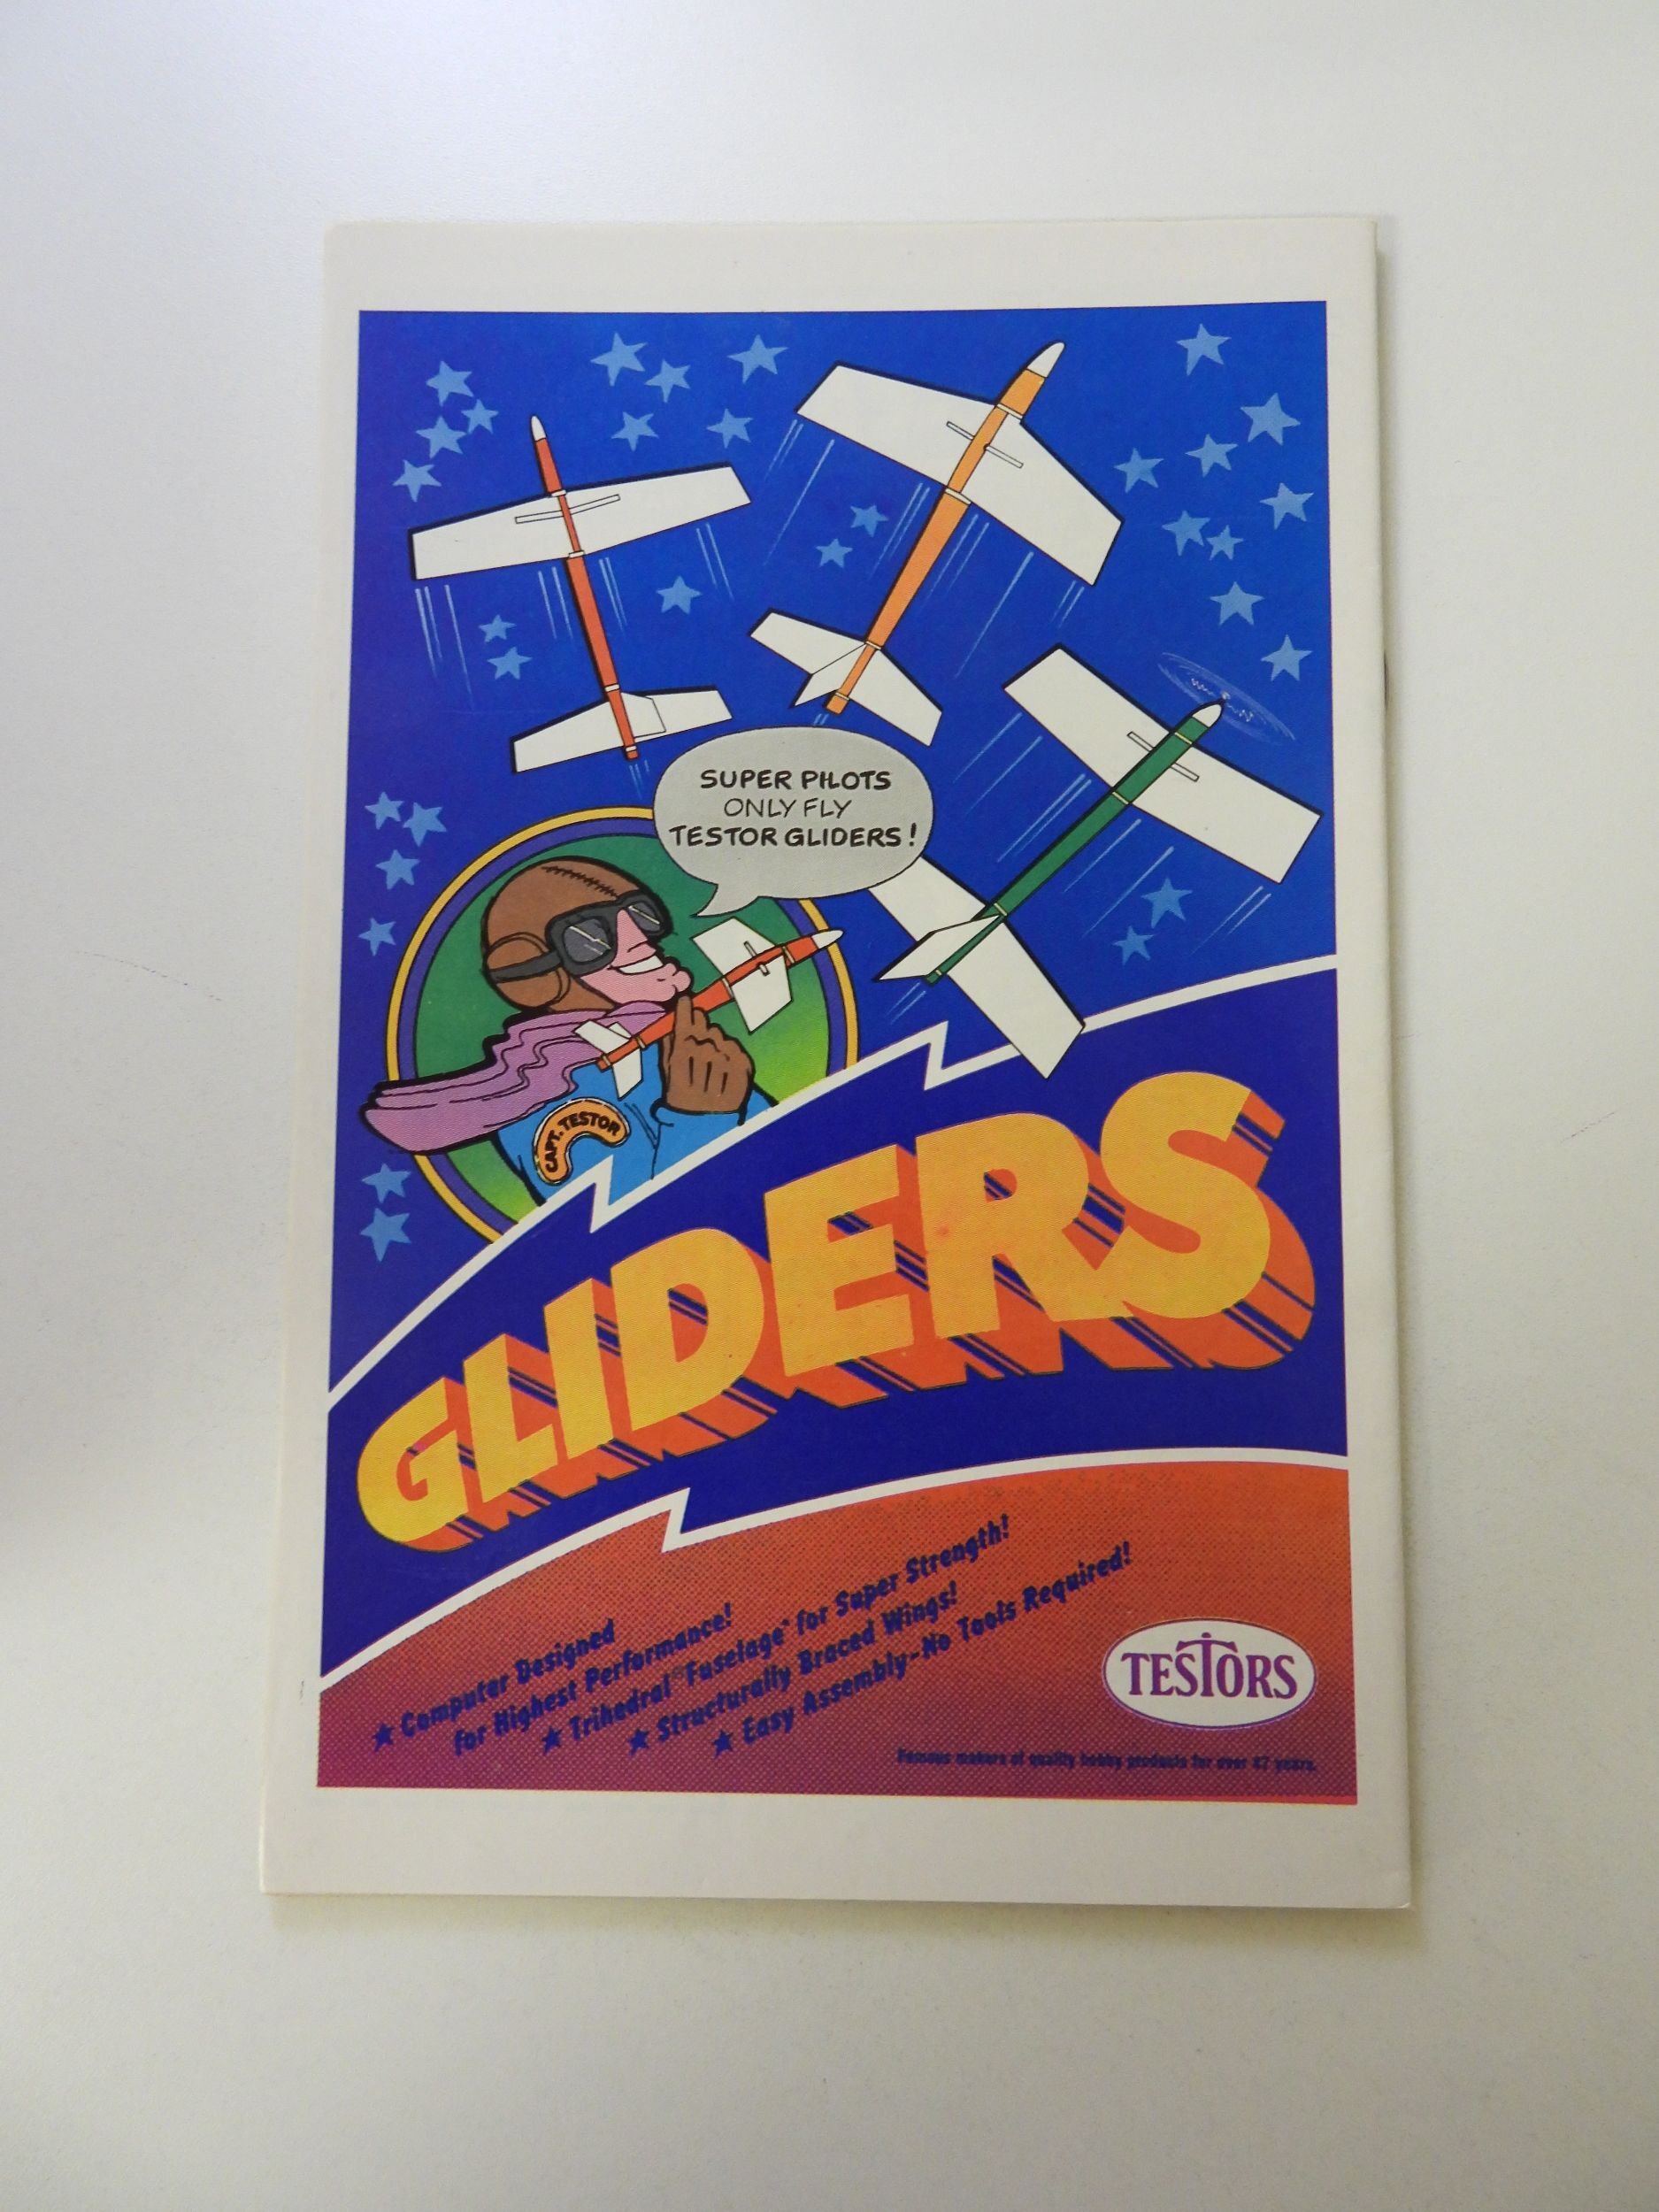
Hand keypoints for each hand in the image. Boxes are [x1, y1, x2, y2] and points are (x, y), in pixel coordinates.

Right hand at [659, 993, 754, 1115]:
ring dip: (718, 1040)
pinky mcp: (740, 1089)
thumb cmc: (681, 1093)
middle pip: (704, 1037)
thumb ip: (668, 1045)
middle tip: (700, 1024)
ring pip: (724, 1044)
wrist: (701, 1125)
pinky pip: (740, 1056)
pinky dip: (734, 1052)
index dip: (684, 1014)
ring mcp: (722, 1086)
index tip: (685, 1000)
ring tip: (712, 1050)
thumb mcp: (668, 1072)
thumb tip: (667, 1015)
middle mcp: (699, 1083)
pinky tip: (726, 1060)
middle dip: (702, 1026)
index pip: (681, 1036)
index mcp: (677, 1077)